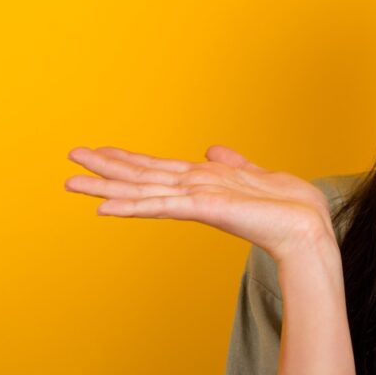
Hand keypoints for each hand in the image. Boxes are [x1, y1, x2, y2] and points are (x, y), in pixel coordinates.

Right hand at [65, 145, 336, 263]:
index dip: (127, 159)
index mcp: (203, 181)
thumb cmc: (286, 205)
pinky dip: (133, 206)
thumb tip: (212, 150)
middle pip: (141, 178)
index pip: (157, 168)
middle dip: (105, 169)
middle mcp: (194, 191)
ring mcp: (196, 201)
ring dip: (107, 186)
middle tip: (70, 157)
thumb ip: (231, 163)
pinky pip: (162, 206)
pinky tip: (106, 206)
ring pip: (143, 191)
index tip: (101, 150)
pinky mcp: (205, 210)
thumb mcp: (256, 173)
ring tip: (73, 181)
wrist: (306, 226)